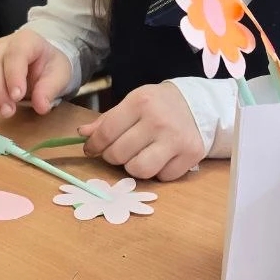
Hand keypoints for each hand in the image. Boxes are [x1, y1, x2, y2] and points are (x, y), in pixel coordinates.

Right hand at [0, 30, 70, 117]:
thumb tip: (41, 106)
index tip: (17, 96)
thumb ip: (50, 89)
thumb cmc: (48, 66)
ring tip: (0, 113)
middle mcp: (2, 45)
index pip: (15, 54)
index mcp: (26, 41)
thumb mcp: (59, 75)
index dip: (13, 75)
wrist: (39, 63)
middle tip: (9, 111)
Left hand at [78, 82, 204, 181]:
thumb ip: (108, 120)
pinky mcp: (191, 154)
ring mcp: (176, 139)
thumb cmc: (158, 105)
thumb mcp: (133, 103)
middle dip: (114, 156)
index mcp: (141, 102)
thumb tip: (83, 134)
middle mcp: (159, 120)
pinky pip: (163, 177)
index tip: (92, 148)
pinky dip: (158, 172)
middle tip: (120, 150)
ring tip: (138, 156)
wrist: (197, 104)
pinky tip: (161, 158)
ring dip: (134, 167)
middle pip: (119, 155)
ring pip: (139, 170)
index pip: (106, 133)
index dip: (94, 145)